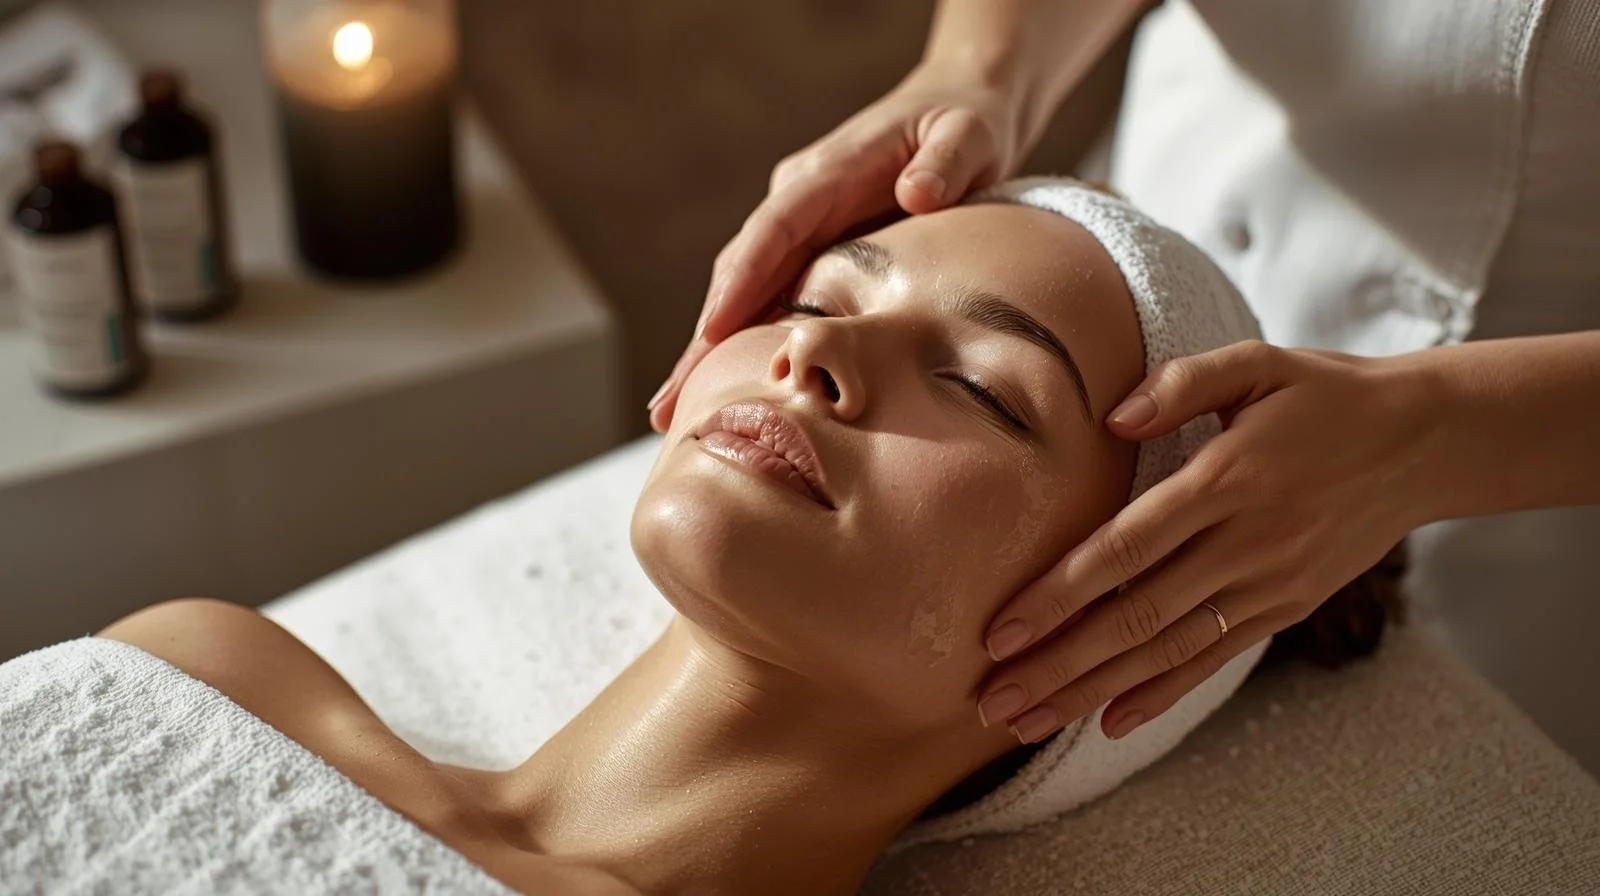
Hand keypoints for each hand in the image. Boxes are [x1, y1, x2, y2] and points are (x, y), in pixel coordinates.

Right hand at [647, 64, 1024, 430]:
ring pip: (747, 293)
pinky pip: (773, 299)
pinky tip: (726, 388)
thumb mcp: (969, 132)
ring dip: (710, 351)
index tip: (712, 333)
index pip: (771, 232)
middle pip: (738, 272)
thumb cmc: (967, 120)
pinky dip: (747, 341)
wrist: (964, 107)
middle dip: (703, 338)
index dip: (741, 282)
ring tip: (675, 411)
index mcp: (826, 174)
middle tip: (669, 402)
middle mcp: (800, 200)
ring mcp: (803, 226)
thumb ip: (946, 160)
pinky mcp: (815, 249)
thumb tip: (918, 194)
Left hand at [975, 341, 1442, 743]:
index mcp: (1227, 479)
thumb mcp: (1258, 362)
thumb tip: (1112, 417)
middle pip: (1136, 616)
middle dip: (1058, 663)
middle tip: (992, 699)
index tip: (1000, 631)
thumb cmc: (1323, 394)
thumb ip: (1181, 383)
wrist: (1425, 442)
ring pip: (1167, 650)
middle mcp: (1246, 542)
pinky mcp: (1287, 607)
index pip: (1124, 550)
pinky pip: (1214, 658)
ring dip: (1092, 691)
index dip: (1058, 596)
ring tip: (1027, 720)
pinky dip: (1161, 694)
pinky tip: (1110, 723)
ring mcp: (1270, 583)